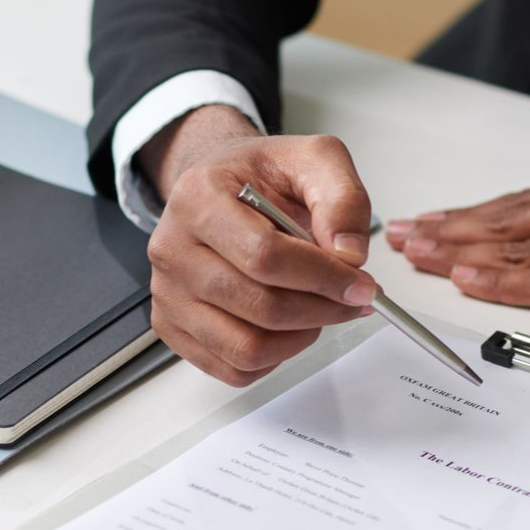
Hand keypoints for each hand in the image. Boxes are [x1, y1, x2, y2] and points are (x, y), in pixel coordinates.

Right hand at [140, 105, 378, 385]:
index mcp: (198, 199)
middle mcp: (172, 250)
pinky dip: (273, 359)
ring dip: (299, 339)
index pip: (264, 256)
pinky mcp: (172, 328)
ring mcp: (167, 295)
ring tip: (318, 310)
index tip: (361, 284)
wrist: (221, 187)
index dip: (323, 278)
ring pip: (246, 349)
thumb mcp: (313, 161)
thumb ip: (341, 199)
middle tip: (351, 300)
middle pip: (260, 308)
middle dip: (321, 310)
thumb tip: (350, 255)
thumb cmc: (261, 177)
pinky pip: (233, 369)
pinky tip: (287, 328)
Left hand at [386, 159, 529, 331]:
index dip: (469, 215)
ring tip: (415, 256)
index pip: (521, 202)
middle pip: (503, 219)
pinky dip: (499, 282)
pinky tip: (466, 281)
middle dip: (446, 228)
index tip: (431, 220)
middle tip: (400, 235)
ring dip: (456, 252)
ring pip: (513, 247)